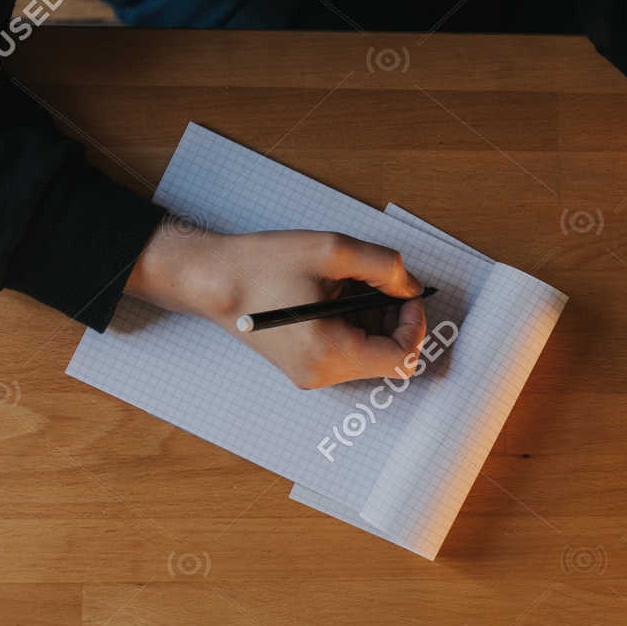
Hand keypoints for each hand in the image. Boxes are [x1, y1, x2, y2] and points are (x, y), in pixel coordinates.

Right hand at [125, 225, 427, 388]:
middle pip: (387, 356)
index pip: (403, 359)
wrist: (211, 279)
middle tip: (373, 278)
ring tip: (346, 281)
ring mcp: (311, 374)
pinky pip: (347, 349)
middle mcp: (323, 375)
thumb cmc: (263, 264)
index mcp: (331, 354)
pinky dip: (353, 321)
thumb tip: (411, 287)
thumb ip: (385, 267)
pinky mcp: (304, 364)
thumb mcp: (332, 251)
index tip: (405, 292)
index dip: (415, 323)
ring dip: (372, 316)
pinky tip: (332, 293)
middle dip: (392, 315)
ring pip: (368, 352)